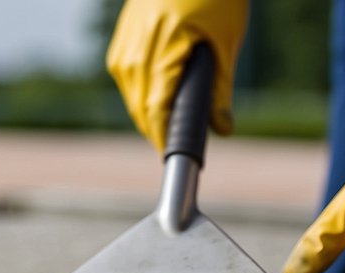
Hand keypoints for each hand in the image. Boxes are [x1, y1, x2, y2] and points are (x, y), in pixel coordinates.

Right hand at [106, 0, 248, 151]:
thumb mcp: (226, 42)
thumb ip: (221, 90)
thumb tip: (223, 130)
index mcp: (161, 54)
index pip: (155, 114)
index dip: (164, 141)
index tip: (176, 158)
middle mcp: (133, 56)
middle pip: (141, 113)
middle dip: (161, 131)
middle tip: (185, 142)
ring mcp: (122, 52)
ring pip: (133, 102)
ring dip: (152, 115)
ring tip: (176, 117)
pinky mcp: (119, 48)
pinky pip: (129, 85)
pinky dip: (145, 96)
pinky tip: (163, 94)